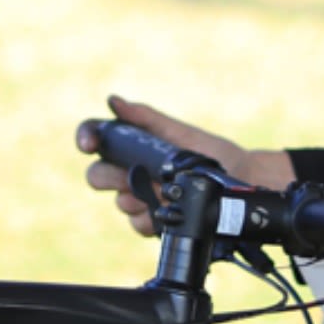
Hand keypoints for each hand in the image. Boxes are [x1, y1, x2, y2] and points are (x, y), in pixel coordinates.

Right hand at [76, 94, 290, 236]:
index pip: (95, 137)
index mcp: (132, 145)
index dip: (85, 138)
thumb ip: (145, 118)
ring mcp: (139, 197)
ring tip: (166, 191)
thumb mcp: (178, 133)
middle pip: (97, 175)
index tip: (88, 144)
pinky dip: (153, 218)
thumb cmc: (209, 153)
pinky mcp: (151, 221)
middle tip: (131, 175)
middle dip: (110, 176)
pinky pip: (137, 223)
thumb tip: (113, 101)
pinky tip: (170, 210)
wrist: (239, 182)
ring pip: (119, 202)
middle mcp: (129, 171)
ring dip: (139, 198)